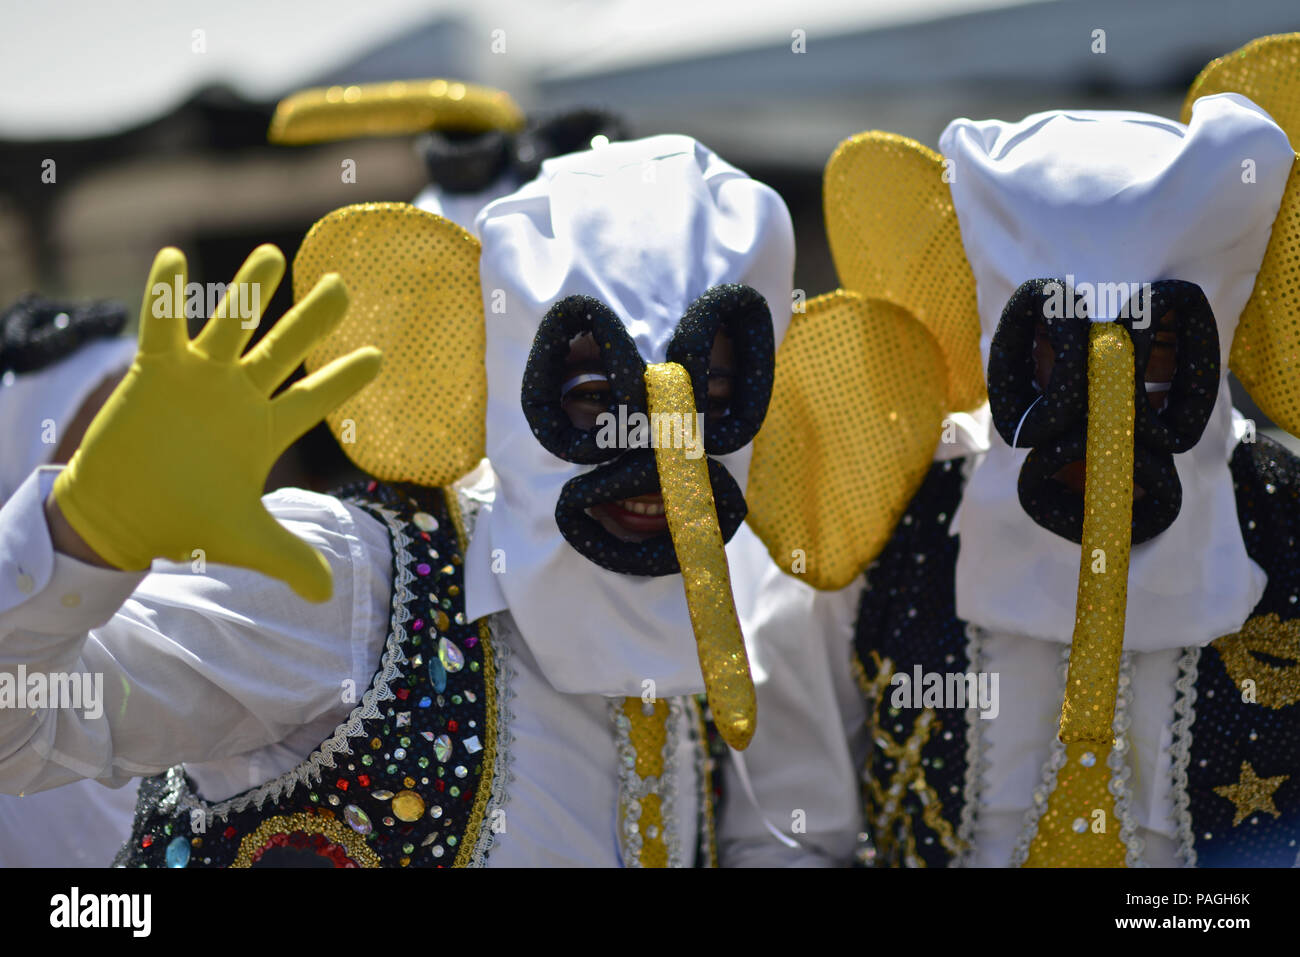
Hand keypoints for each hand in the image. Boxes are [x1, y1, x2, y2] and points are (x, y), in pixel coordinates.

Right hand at [50, 245, 381, 600]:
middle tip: (344, 284)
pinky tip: (173, 258)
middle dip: (313, 319)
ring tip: (272, 254)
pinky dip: (164, 294)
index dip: (346, 379)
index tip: (380, 357)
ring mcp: (199, 380)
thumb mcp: (246, 541)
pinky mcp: (155, 373)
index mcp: (265, 430)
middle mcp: (237, 397)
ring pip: (230, 326)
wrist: (121, 518)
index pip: (315, 399)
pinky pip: (161, 326)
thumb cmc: (183, 522)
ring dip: (249, 291)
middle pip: (283, 348)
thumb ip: (290, 559)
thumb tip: (327, 594)